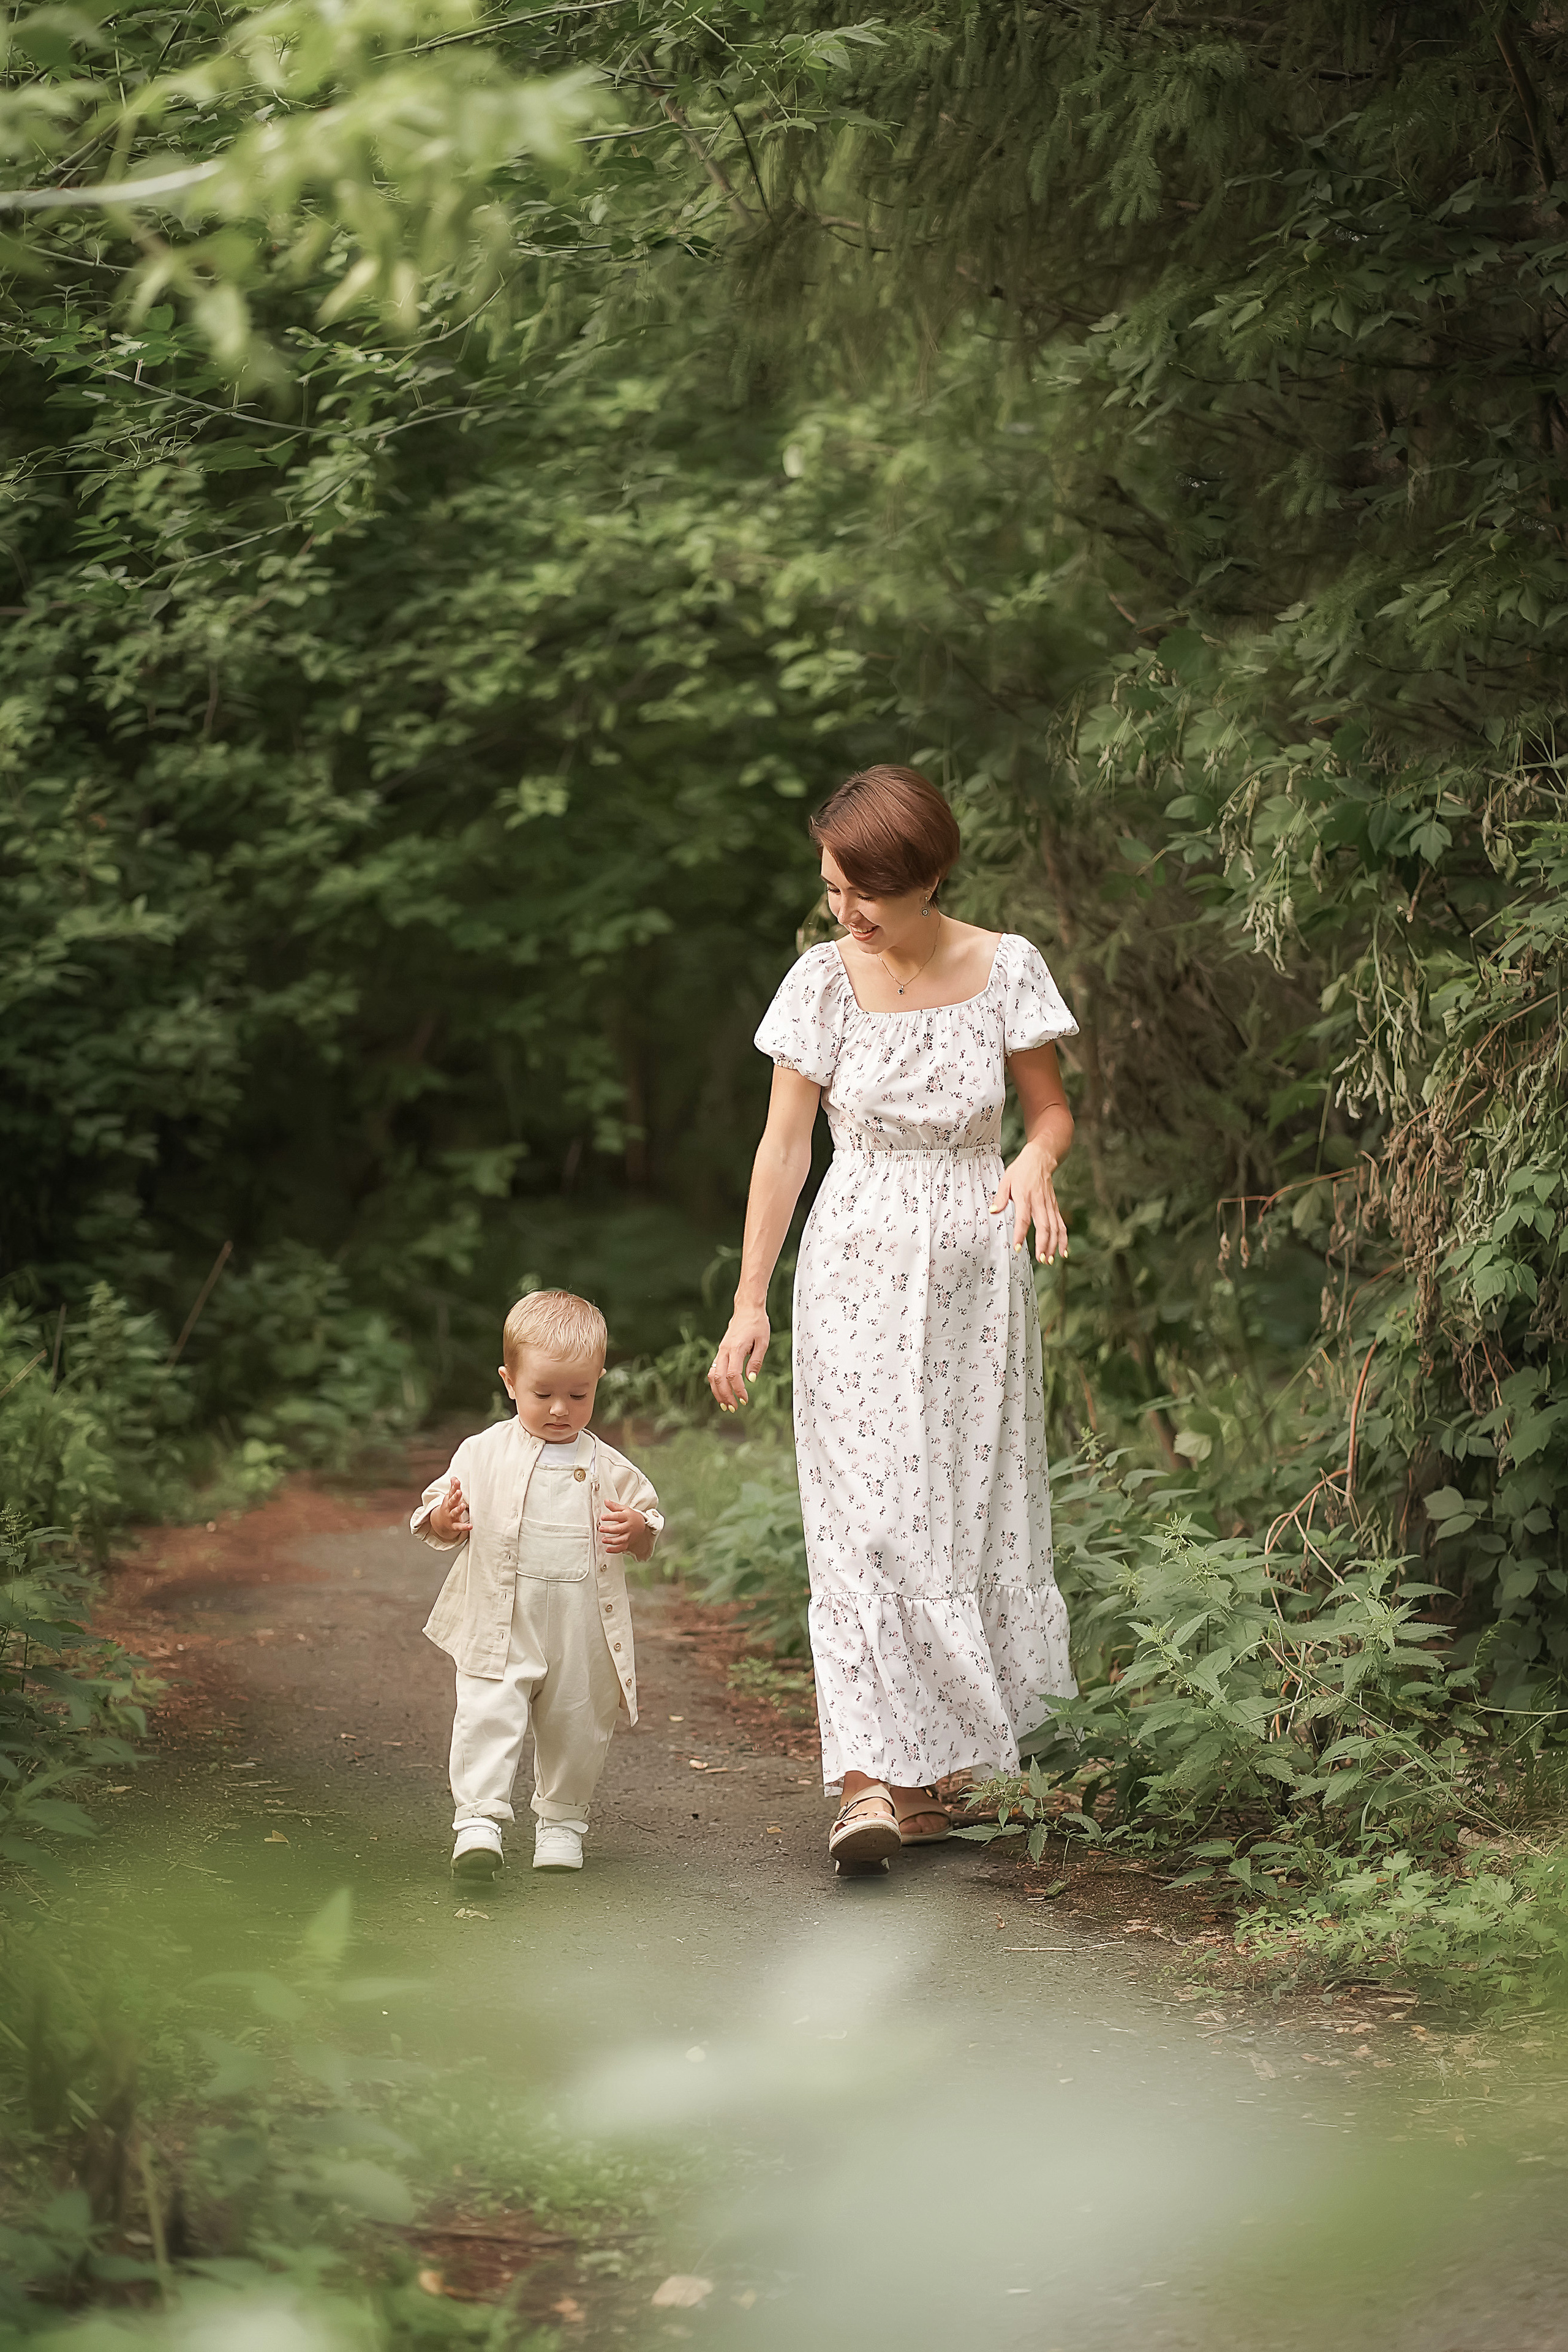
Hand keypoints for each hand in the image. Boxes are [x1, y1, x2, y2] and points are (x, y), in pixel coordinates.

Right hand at [428, 1476, 470, 1541]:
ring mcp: (450, 1517)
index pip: (451, 1492)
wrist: (440, 1522)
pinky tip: (470, 1526)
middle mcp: (448, 1508)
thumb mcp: (449, 1498)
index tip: (457, 1481)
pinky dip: (464, 1527)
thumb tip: (454, 1477)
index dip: (454, 1487)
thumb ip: (453, 1488)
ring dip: (458, 1509)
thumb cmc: (448, 1507)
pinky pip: (459, 1527)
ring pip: (454, 1513)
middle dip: (455, 1497)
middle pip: (452, 1501)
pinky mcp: (453, 1526)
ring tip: (463, 1506)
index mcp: (449, 1500)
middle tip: (459, 1492)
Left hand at [599, 1501, 648, 1557]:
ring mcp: (629, 1535)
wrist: (641, 1525)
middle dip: (609, 1530)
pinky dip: (615, 1550)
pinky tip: (607, 1549)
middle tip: (601, 1529)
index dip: (610, 1517)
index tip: (602, 1517)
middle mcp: (629, 1527)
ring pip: (621, 1540)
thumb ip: (614, 1506)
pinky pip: (622, 1548)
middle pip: (619, 1529)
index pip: (618, 1516)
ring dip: (611, 1541)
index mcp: (627, 1517)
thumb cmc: (630, 1516)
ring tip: (603, 1539)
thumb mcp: (624, 1509)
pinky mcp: (628, 1543)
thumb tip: (606, 1501)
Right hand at [708, 1306, 769, 1411]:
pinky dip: (715, 1383)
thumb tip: (751, 1379)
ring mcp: (720, 1351)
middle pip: (719, 1378)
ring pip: (713, 1375)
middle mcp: (725, 1350)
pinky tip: (721, 1392)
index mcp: (736, 1348)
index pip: (733, 1375)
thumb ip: (756, 1361)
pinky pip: (713, 1370)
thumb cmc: (757, 1324)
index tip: (744, 1400)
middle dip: (725, 1396)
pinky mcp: (720, 1351)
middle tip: (733, 1408)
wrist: (747, 1309)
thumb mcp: (763, 1342)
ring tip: (725, 1405)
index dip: (738, 1389)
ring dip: (717, 1392)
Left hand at [991, 1145, 1069, 1264]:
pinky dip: (1063, 1239)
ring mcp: (1049, 1205)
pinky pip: (1061, 1224)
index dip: (1021, 1233)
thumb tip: (994, 1211)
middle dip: (1043, 1244)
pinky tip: (1063, 1252)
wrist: (1041, 1158)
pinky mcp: (1055, 1207)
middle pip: (1044, 1226)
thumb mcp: (1006, 1179)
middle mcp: (1040, 1202)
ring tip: (1049, 1260)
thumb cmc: (1022, 1169)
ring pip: (1055, 1228)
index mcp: (1025, 1196)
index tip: (1017, 1247)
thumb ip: (1000, 1197)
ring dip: (1054, 1245)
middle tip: (1041, 1259)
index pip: (1023, 1218)